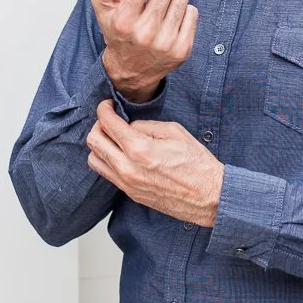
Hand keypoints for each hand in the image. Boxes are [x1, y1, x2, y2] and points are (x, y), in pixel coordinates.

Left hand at [86, 99, 223, 226]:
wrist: (209, 196)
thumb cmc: (196, 164)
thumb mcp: (174, 131)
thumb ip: (145, 126)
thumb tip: (129, 127)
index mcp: (139, 149)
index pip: (107, 124)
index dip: (104, 109)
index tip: (108, 105)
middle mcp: (128, 168)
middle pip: (93, 141)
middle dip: (98, 125)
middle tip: (110, 120)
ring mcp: (127, 184)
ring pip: (94, 160)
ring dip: (100, 145)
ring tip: (114, 138)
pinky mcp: (131, 194)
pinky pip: (107, 174)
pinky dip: (108, 160)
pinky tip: (122, 154)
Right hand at [90, 0, 198, 102]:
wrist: (129, 69)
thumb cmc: (116, 30)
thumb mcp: (103, 3)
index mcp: (124, 19)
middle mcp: (145, 33)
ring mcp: (165, 43)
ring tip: (160, 8)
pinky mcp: (182, 49)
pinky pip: (193, 12)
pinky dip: (183, 11)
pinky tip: (170, 20)